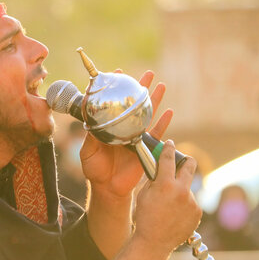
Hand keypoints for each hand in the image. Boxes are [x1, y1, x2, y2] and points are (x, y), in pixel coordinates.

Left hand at [80, 70, 171, 197]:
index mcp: (109, 126)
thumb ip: (91, 137)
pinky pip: (156, 134)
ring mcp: (135, 136)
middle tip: (148, 73)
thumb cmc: (95, 169)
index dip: (116, 89)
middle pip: (133, 104)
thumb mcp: (88, 151)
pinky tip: (170, 112)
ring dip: (155, 100)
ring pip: (147, 114)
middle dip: (141, 88)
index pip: (113, 103)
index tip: (119, 72)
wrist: (107, 187)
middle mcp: (123, 127)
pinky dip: (163, 123)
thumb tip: (92, 121)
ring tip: (161, 85)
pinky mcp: (144, 148)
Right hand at [134, 141, 201, 252]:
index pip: (168, 158)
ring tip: (169, 205)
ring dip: (180, 190)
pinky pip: (191, 202)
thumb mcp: (144, 194)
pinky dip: (184, 204)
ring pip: (188, 187)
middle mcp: (182, 191)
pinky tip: (174, 214)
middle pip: (190, 165)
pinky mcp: (197, 212)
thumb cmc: (145, 218)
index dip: (169, 148)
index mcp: (165, 184)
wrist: (154, 242)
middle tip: (181, 162)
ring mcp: (192, 202)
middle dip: (185, 160)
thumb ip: (154, 179)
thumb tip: (160, 167)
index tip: (170, 144)